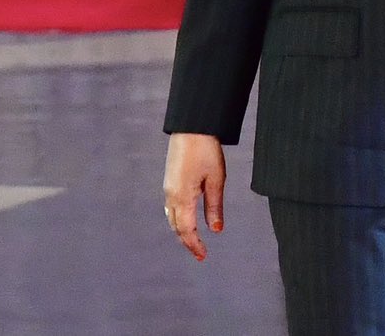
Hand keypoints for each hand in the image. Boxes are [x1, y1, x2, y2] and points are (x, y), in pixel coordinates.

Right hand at [162, 133, 225, 260]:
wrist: (192, 128)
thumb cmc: (206, 151)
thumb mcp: (216, 180)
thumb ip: (214, 206)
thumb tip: (215, 229)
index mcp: (182, 198)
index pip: (187, 230)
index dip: (194, 245)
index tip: (203, 256)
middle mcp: (171, 196)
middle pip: (176, 227)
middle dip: (187, 241)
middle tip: (199, 253)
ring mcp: (168, 188)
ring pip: (171, 218)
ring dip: (181, 231)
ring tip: (193, 240)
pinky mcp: (169, 181)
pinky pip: (170, 207)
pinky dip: (177, 218)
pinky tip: (185, 219)